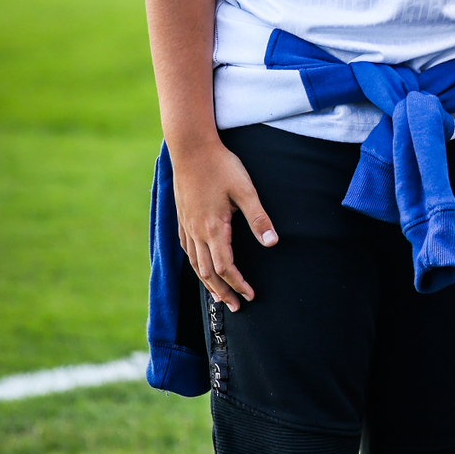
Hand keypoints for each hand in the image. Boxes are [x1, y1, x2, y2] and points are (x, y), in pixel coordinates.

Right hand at [172, 138, 277, 309]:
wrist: (190, 147)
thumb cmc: (221, 166)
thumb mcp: (245, 189)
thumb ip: (258, 218)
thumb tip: (272, 242)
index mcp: (213, 227)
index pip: (225, 267)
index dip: (238, 284)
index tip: (250, 295)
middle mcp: (196, 231)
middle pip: (208, 272)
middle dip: (223, 291)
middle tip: (236, 306)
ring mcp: (186, 225)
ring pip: (195, 263)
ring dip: (208, 282)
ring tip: (219, 296)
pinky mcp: (182, 218)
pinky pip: (187, 250)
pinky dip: (195, 265)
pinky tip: (200, 266)